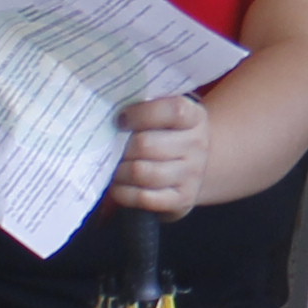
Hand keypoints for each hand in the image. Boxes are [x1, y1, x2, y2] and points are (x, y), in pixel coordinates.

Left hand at [102, 92, 209, 223]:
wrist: (192, 165)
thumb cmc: (166, 134)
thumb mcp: (165, 116)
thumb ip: (144, 108)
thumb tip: (110, 114)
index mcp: (195, 117)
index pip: (173, 111)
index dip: (141, 114)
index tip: (121, 119)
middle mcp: (197, 145)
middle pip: (145, 145)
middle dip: (121, 147)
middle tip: (113, 147)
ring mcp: (192, 174)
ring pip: (141, 172)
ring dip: (119, 171)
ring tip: (116, 166)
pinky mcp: (182, 199)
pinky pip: (143, 197)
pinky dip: (123, 192)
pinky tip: (119, 185)